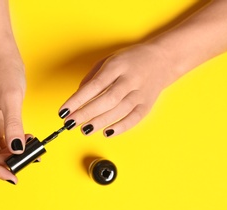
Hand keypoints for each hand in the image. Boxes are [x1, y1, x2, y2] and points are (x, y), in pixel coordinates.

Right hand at [0, 54, 25, 183]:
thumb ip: (13, 126)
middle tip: (27, 165)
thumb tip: (17, 150)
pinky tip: (29, 143)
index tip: (12, 177)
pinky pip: (3, 141)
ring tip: (32, 153)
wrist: (4, 54)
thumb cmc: (2, 71)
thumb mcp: (10, 98)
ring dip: (12, 156)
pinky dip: (15, 145)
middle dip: (6, 164)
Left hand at [59, 43, 176, 136]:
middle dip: (86, 113)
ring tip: (84, 130)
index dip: (77, 100)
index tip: (64, 111)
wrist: (162, 59)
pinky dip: (121, 127)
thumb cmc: (129, 61)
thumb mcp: (107, 61)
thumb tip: (78, 98)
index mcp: (117, 66)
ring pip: (119, 110)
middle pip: (106, 100)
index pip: (94, 86)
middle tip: (70, 123)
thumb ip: (91, 78)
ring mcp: (140, 93)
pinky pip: (134, 118)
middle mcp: (130, 80)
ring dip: (100, 122)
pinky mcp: (147, 104)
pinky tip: (107, 132)